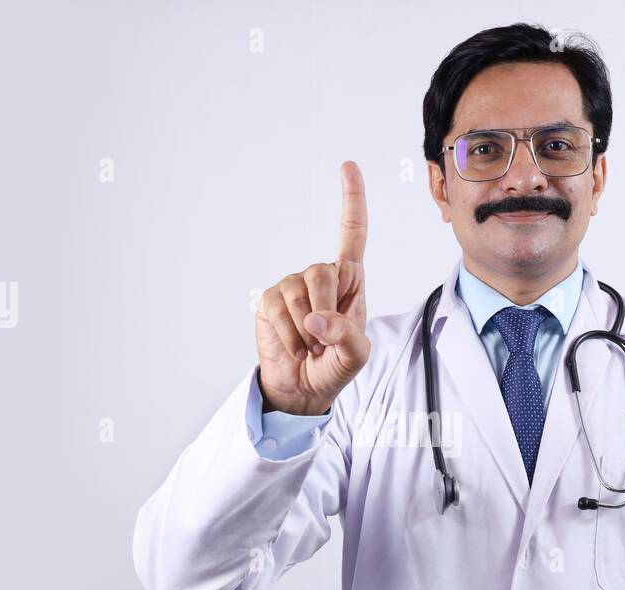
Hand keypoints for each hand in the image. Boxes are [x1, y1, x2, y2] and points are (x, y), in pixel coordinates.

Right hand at [255, 161, 370, 415]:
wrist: (304, 388)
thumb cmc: (335, 365)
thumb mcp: (356, 356)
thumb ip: (347, 336)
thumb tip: (315, 318)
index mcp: (350, 280)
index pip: (353, 233)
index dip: (352, 199)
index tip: (348, 166)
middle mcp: (320, 276)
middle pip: (321, 273)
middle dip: (325, 311)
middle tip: (325, 341)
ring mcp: (291, 286)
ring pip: (297, 295)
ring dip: (306, 332)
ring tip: (310, 347)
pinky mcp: (268, 301)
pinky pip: (277, 311)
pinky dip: (289, 337)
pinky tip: (294, 347)